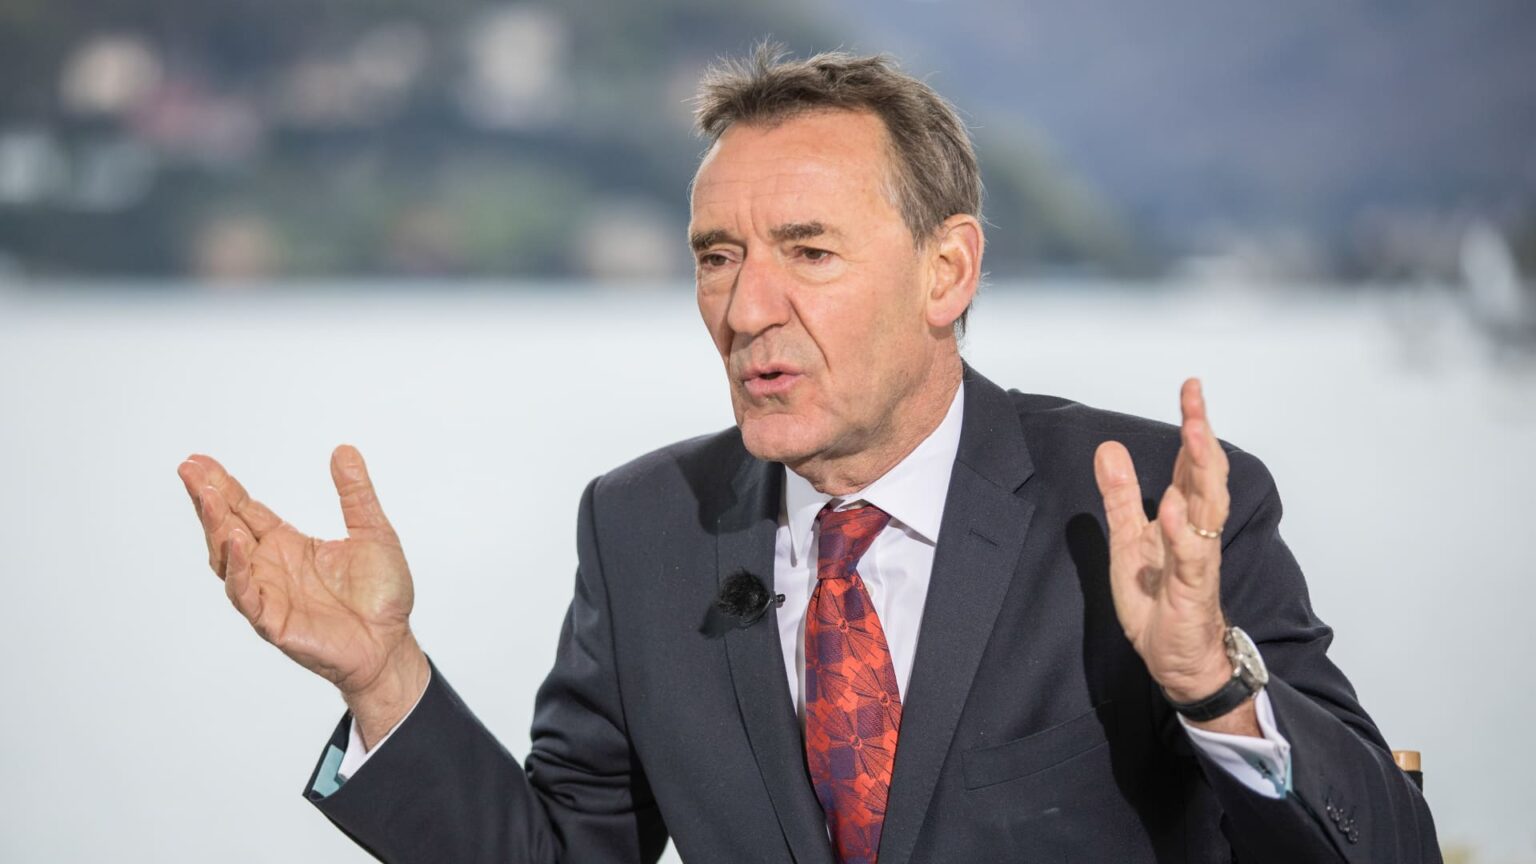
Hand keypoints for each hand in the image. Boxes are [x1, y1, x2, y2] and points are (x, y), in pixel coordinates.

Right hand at [178, 445, 428, 746]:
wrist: (391, 643)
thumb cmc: (381, 596)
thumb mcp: (373, 532)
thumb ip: (355, 494)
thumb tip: (344, 451)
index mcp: (288, 545)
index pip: (246, 509)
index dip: (223, 486)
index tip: (200, 462)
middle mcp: (270, 567)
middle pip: (227, 527)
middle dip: (208, 499)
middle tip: (190, 469)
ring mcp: (267, 593)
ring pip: (227, 559)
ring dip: (216, 528)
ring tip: (209, 497)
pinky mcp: (272, 621)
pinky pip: (246, 595)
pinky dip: (237, 569)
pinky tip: (235, 542)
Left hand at [1093, 380, 1253, 729]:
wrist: (1177, 660)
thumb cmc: (1160, 602)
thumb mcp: (1128, 541)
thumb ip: (1120, 497)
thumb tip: (1107, 449)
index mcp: (1182, 517)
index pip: (1190, 462)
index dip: (1193, 425)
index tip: (1191, 388)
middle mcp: (1196, 531)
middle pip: (1205, 475)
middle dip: (1202, 436)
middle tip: (1195, 400)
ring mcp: (1198, 558)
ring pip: (1207, 507)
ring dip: (1201, 471)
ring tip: (1194, 435)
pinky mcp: (1193, 589)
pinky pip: (1192, 556)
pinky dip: (1181, 530)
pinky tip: (1172, 507)